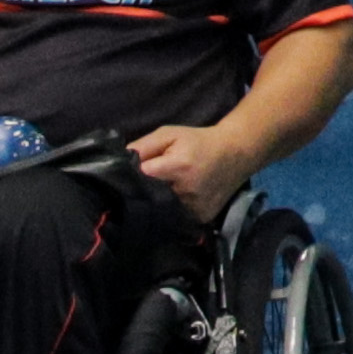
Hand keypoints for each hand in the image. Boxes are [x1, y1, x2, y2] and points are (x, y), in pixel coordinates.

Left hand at [124, 121, 258, 218]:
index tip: (127, 177)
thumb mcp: (169, 134)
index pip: (142, 179)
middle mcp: (186, 191)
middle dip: (143, 193)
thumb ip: (142, 146)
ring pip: (163, 212)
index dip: (132, 178)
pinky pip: (178, 219)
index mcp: (178, 167)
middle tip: (143, 186)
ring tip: (160, 193)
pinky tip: (174, 202)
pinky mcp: (201, 218)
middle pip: (151, 199)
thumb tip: (117, 162)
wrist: (235, 153)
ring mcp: (195, 208)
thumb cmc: (197, 141)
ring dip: (157, 204)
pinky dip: (172, 212)